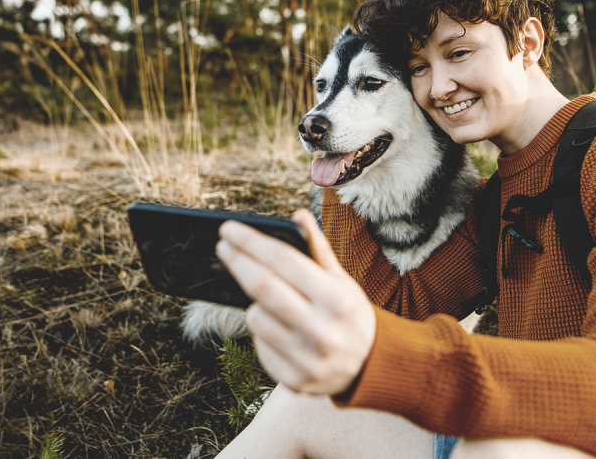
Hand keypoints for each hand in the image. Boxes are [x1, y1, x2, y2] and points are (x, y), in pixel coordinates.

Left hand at [216, 209, 376, 394]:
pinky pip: (259, 345)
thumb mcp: (341, 280)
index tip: (229, 229)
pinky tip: (280, 329)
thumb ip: (317, 249)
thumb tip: (297, 214)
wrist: (372, 366)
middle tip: (223, 246)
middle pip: (261, 287)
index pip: (282, 261)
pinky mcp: (294, 380)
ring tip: (270, 300)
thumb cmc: (349, 314)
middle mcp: (323, 331)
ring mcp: (307, 360)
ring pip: (255, 318)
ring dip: (254, 302)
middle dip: (237, 262)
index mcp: (337, 299)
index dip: (251, 242)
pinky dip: (263, 332)